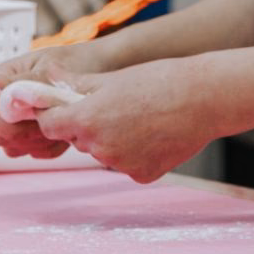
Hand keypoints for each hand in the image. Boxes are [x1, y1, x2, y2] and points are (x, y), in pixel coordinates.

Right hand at [0, 43, 106, 158]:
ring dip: (36, 145)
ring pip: (13, 147)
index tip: (35, 125)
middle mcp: (6, 98)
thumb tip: (0, 83)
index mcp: (4, 78)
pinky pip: (32, 151)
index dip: (6, 127)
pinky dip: (49, 149)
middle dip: (25, 138)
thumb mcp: (55, 66)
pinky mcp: (34, 130)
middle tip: (53, 129)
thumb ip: (29, 80)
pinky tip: (66, 138)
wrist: (103, 67)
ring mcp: (19, 116)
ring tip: (61, 131)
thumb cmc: (79, 61)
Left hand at [35, 59, 216, 183]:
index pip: (50, 125)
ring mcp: (122, 165)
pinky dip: (137, 153)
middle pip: (80, 140)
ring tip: (142, 118)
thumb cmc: (160, 81)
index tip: (67, 107)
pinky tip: (156, 134)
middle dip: (89, 126)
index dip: (56, 115)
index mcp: (86, 120)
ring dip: (114, 140)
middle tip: (116, 107)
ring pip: (105, 153)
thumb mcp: (112, 78)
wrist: (205, 98)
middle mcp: (100, 148)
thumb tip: (48, 82)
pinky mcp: (143, 175)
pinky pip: (129, 165)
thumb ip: (75, 86)